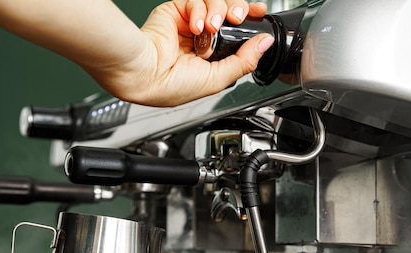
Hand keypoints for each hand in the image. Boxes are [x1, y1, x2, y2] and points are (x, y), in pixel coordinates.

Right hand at [107, 0, 272, 105]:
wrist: (145, 74)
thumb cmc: (170, 86)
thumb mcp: (217, 79)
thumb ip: (244, 61)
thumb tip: (265, 43)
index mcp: (210, 57)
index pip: (236, 32)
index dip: (249, 21)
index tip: (258, 15)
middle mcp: (200, 39)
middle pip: (229, 12)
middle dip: (237, 11)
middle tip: (236, 18)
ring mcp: (188, 24)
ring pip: (216, 3)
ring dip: (218, 11)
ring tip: (211, 27)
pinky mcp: (175, 12)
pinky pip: (197, 0)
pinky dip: (200, 10)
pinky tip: (196, 26)